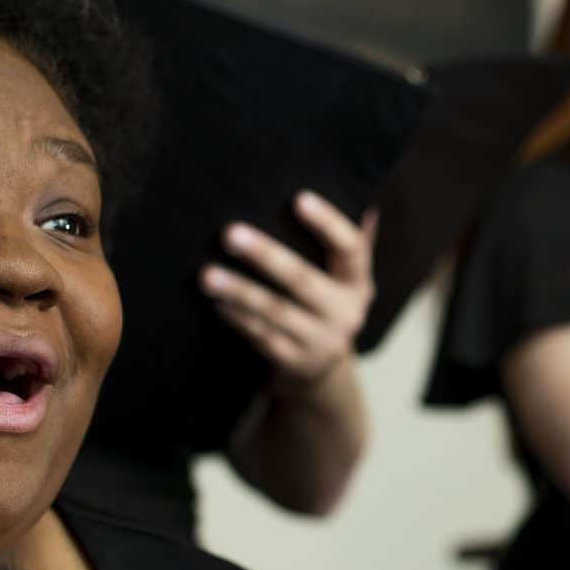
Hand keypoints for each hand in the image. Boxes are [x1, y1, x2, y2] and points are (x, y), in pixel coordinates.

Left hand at [202, 191, 376, 392]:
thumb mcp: (343, 278)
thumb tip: (362, 201)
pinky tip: (217, 302)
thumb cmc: (324, 304)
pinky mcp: (295, 363)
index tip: (298, 198)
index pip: (350, 249)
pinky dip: (238, 319)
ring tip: (207, 274)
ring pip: (275, 312)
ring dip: (239, 291)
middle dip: (265, 256)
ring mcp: (320, 342)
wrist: (321, 371)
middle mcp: (346, 314)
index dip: (328, 223)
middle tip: (229, 233)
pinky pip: (261, 337)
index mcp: (358, 283)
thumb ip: (349, 244)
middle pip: (303, 281)